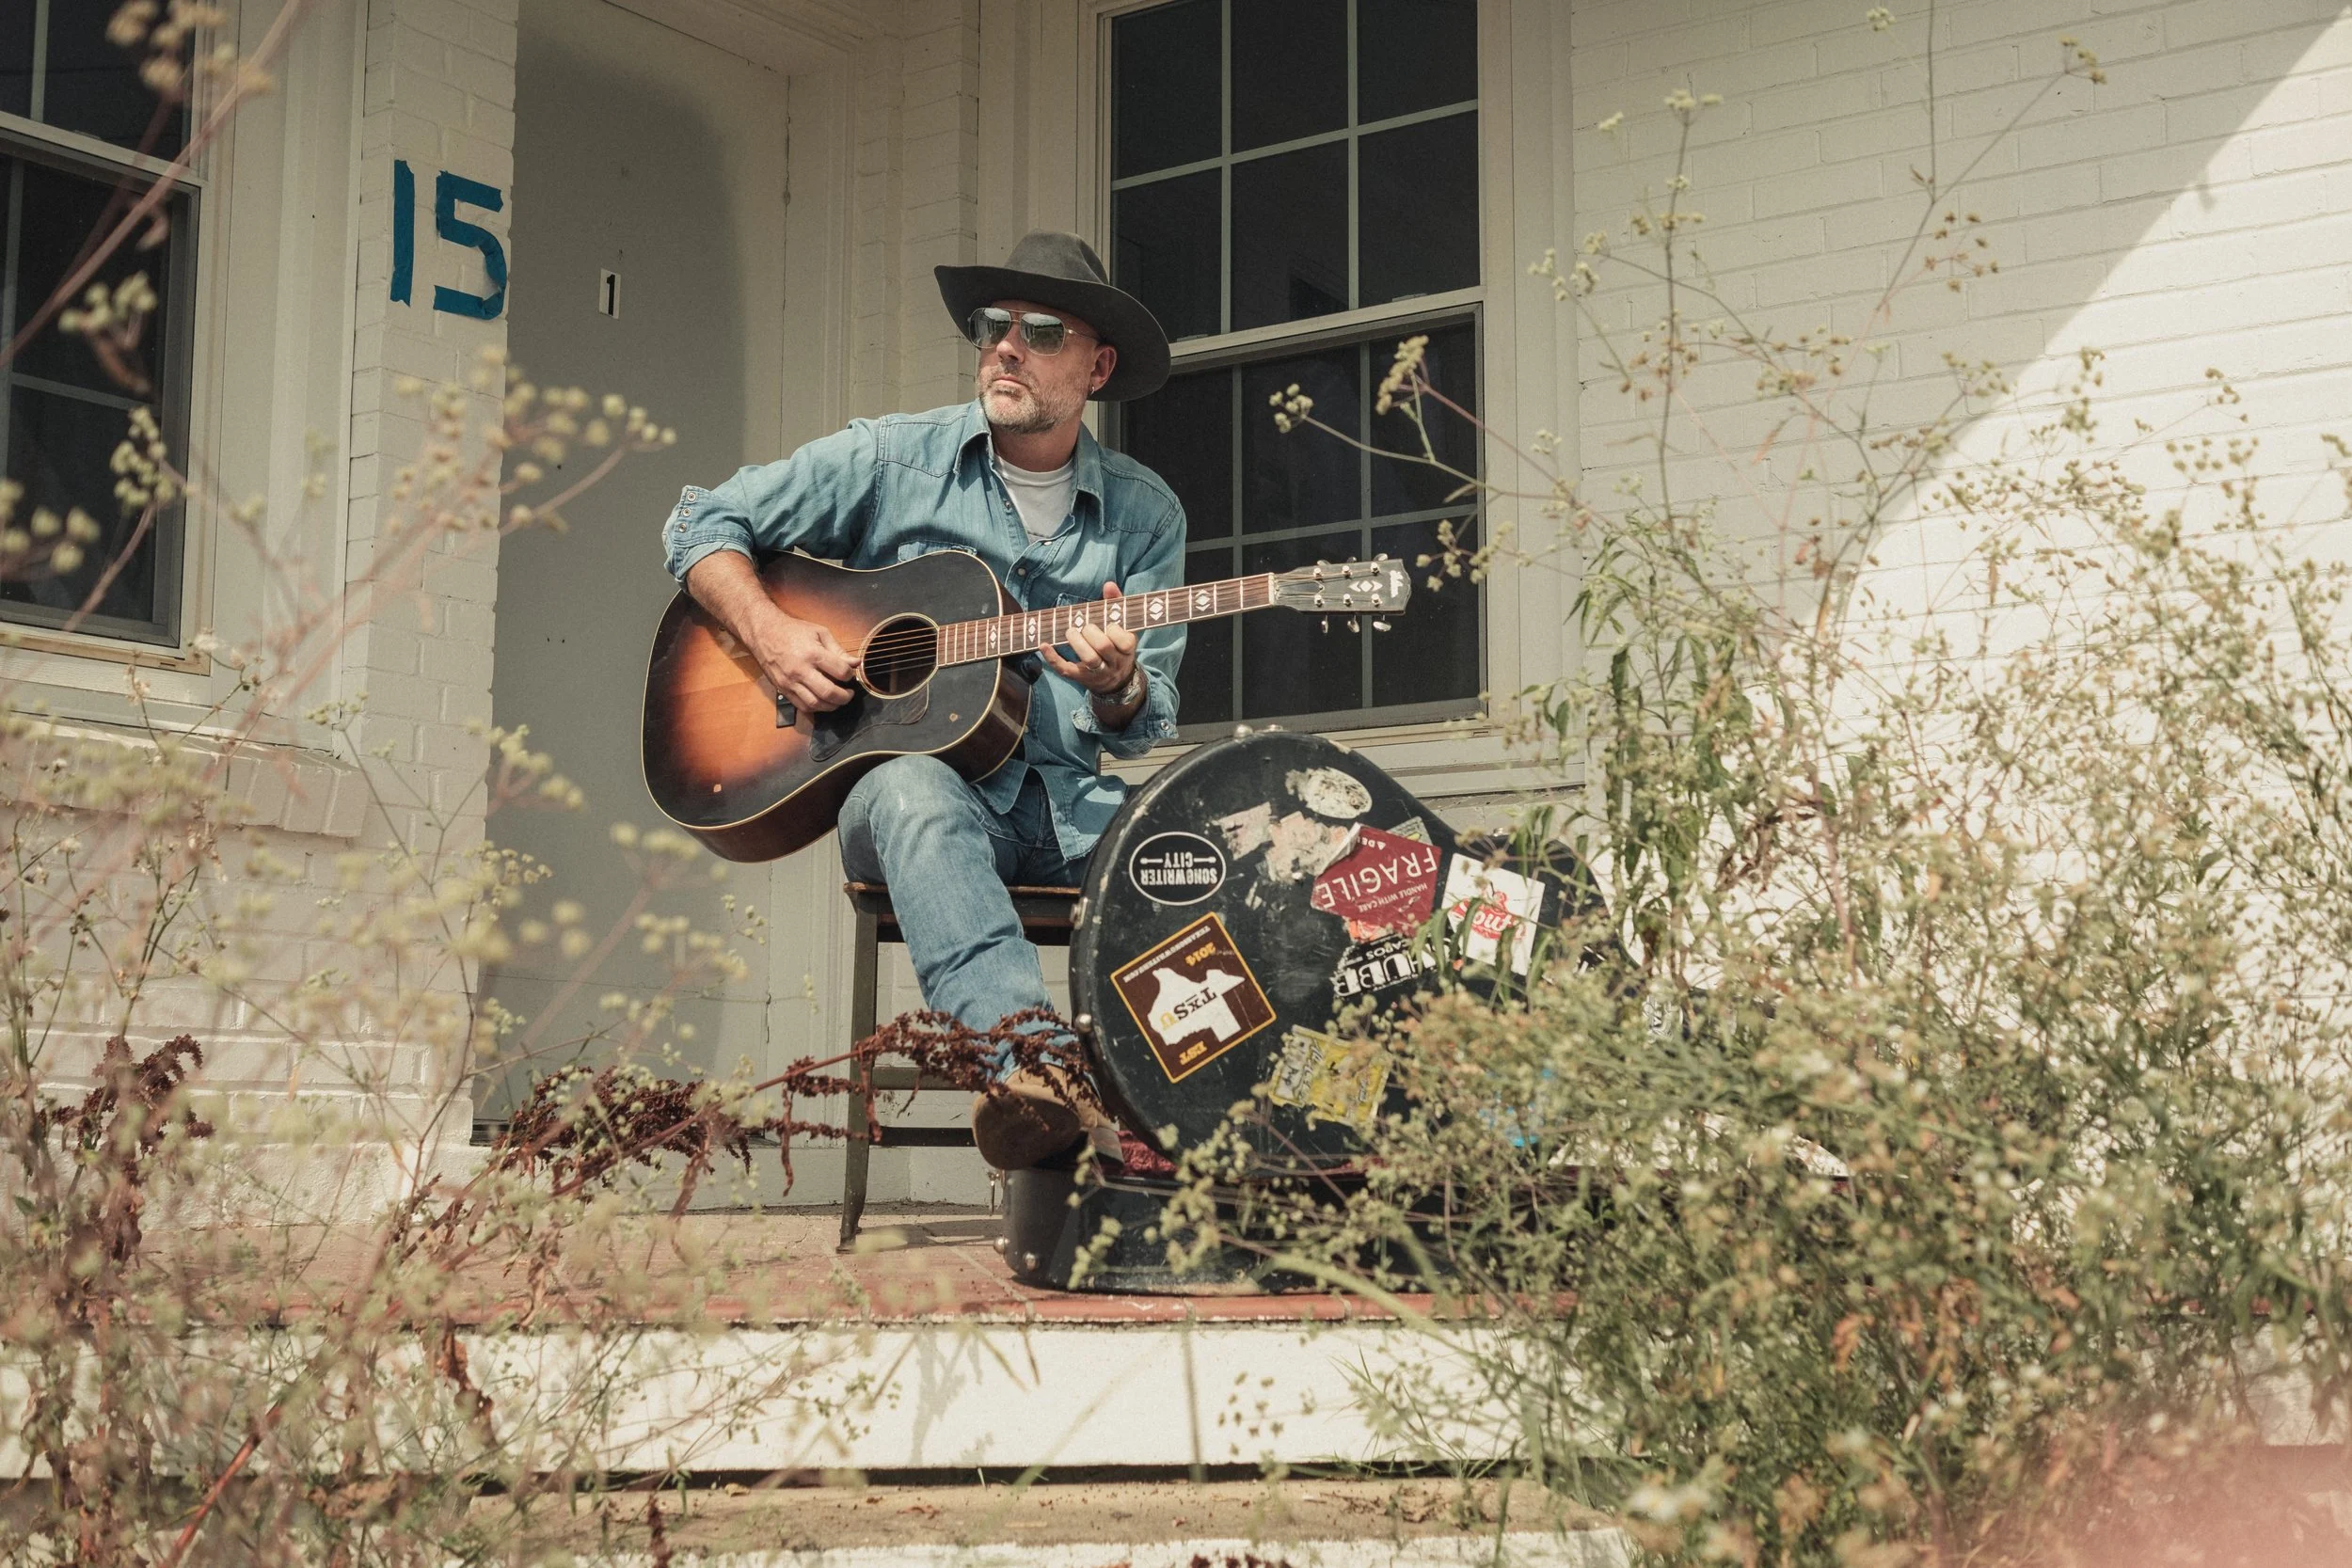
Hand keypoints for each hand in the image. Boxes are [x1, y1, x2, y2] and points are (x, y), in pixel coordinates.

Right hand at [755, 612, 859, 711]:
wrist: (764, 633)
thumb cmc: (793, 630)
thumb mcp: (819, 632)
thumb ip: (838, 650)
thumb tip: (855, 663)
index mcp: (812, 653)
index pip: (840, 671)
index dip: (850, 675)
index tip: (850, 674)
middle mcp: (800, 670)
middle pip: (828, 692)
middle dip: (844, 697)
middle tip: (849, 694)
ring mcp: (790, 682)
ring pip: (815, 704)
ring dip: (831, 706)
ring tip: (838, 700)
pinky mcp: (782, 689)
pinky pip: (802, 706)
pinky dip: (816, 708)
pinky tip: (822, 702)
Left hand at [1039, 581, 1138, 695]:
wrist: (1116, 680)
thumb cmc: (1117, 645)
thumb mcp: (1122, 627)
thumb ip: (1116, 605)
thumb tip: (1108, 584)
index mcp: (1127, 649)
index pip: (1124, 640)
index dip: (1114, 630)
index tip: (1108, 624)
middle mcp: (1115, 662)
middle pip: (1104, 647)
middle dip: (1091, 632)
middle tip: (1083, 626)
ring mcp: (1098, 672)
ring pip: (1089, 659)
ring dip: (1077, 643)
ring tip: (1070, 631)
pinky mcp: (1081, 678)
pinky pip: (1067, 670)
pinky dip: (1053, 658)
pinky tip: (1043, 645)